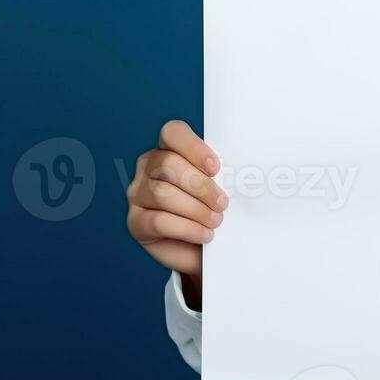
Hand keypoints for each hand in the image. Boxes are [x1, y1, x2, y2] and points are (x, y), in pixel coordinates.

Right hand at [126, 120, 227, 308]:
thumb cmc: (214, 208)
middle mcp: (148, 168)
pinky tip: (205, 234)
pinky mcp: (136, 222)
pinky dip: (187, 229)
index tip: (216, 168)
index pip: (172, 132)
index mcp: (170, 150)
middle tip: (222, 203)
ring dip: (195, 209)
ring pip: (162, 193)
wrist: (206, 246)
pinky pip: (158, 221)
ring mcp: (138, 195)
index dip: (193, 148)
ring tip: (216, 221)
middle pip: (167, 163)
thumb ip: (223, 173)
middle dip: (200, 185)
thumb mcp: (222, 186)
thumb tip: (244, 171)